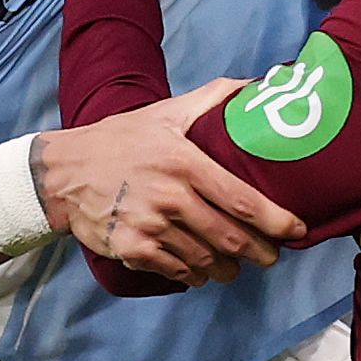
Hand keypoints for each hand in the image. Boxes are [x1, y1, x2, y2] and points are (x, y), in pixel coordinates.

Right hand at [33, 78, 306, 284]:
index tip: (297, 231)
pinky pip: (176, 272)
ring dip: (226, 267)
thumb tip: (256, 84)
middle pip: (230, 238)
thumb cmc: (121, 140)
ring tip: (235, 265)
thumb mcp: (165, 113)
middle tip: (271, 257)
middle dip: (259, 252)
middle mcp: (170, 197)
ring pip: (205, 260)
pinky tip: (198, 271)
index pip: (242, 201)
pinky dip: (193, 276)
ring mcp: (150, 226)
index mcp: (184, 162)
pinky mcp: (132, 250)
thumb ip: (212, 99)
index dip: (276, 222)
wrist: (63, 172)